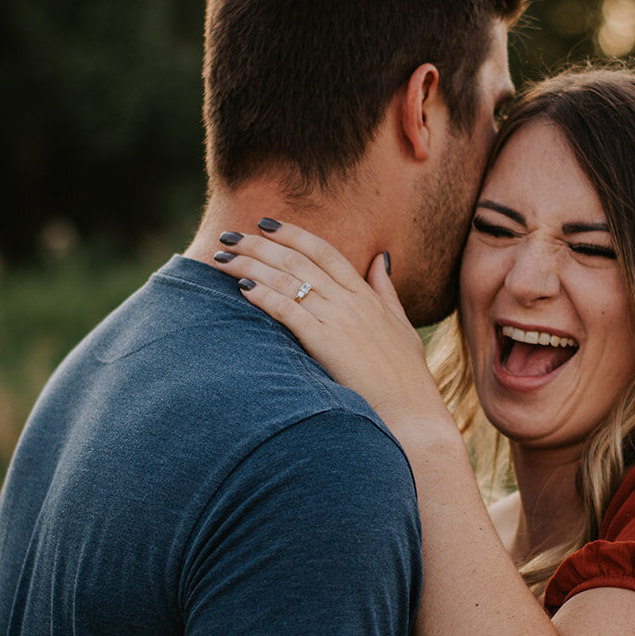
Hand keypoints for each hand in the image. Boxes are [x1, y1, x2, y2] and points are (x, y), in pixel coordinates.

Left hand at [212, 223, 450, 437]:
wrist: (412, 411)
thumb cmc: (407, 375)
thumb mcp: (401, 324)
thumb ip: (386, 289)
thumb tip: (381, 259)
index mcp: (366, 295)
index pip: (324, 251)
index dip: (293, 234)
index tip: (266, 224)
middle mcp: (351, 301)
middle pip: (297, 260)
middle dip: (259, 244)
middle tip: (230, 236)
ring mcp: (339, 321)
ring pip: (287, 281)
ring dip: (251, 266)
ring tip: (222, 260)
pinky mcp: (326, 344)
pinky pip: (289, 312)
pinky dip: (265, 296)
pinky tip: (242, 289)